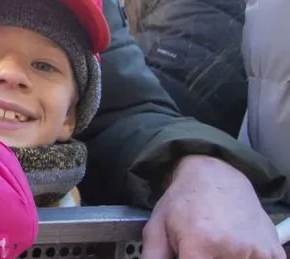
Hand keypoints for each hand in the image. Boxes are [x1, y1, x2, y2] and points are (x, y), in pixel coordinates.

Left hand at [142, 155, 284, 258]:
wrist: (216, 176)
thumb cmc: (184, 201)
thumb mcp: (156, 229)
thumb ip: (153, 258)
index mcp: (201, 244)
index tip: (185, 256)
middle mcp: (232, 249)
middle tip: (198, 250)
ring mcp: (257, 252)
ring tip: (215, 247)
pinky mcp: (273, 253)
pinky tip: (234, 249)